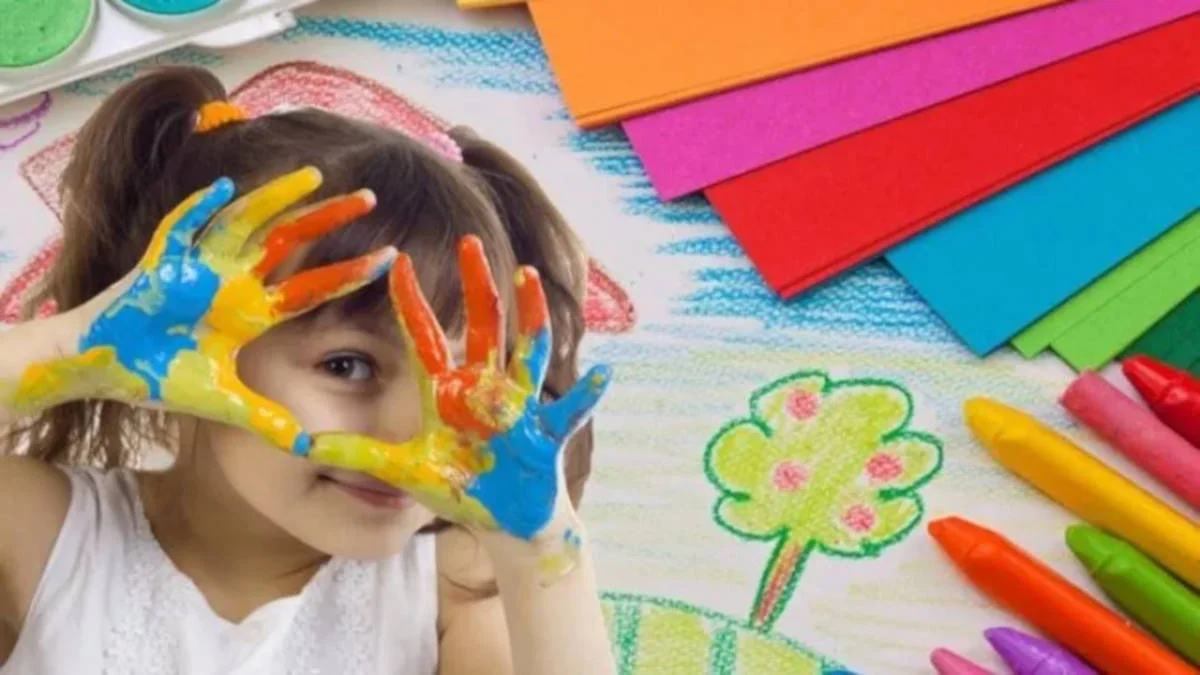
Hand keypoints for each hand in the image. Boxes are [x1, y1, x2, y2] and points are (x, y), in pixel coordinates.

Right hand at [8, 167, 394, 452]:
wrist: (101, 369)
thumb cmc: (157, 376)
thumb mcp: (222, 401)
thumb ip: (263, 419)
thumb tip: (305, 448)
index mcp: (251, 311)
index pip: (311, 288)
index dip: (347, 274)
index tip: (388, 258)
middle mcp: (232, 282)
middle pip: (288, 240)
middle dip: (326, 218)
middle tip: (369, 198)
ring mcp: (197, 267)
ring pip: (245, 221)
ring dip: (276, 198)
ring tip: (315, 176)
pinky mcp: (157, 263)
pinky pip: (180, 228)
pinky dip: (199, 209)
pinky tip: (224, 188)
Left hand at [311, 236, 610, 570]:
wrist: (503, 520)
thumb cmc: (457, 489)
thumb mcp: (403, 470)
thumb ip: (358, 454)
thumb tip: (302, 444)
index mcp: (446, 392)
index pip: (424, 338)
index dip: (410, 302)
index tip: (398, 260)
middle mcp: (483, 388)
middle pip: (480, 326)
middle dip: (475, 284)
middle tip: (469, 240)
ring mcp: (517, 408)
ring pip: (524, 351)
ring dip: (529, 315)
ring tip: (529, 277)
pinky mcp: (544, 435)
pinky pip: (568, 412)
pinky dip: (586, 395)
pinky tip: (602, 372)